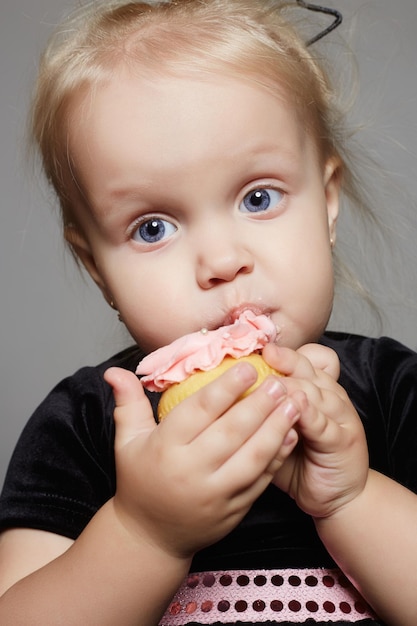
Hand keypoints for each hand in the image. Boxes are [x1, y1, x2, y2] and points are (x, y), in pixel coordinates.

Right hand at [104, 363, 299, 558]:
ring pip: (252, 458)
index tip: (248, 367)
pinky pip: (260, 482)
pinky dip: (278, 458)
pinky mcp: (233, 511)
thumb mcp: (127, 441)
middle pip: (231, 433)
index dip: (225, 388)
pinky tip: (292, 435)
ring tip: (294, 402)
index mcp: (165, 449)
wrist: (150, 538)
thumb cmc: (139, 481)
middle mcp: (191, 471)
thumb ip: (126, 403)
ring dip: (276, 429)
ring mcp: (215, 495)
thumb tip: (113, 370)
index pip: (199, 412)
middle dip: (259, 405)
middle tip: (280, 380)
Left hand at [262, 343, 368, 519]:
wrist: (336, 497)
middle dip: (287, 361)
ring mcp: (341, 417)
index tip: (259, 348)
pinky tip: (295, 409)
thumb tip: (221, 395)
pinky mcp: (344, 441)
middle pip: (309, 371)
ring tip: (272, 382)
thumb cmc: (298, 464)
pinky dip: (309, 415)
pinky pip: (324, 424)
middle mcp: (331, 397)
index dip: (283, 354)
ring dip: (295, 386)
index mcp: (316, 390)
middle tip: (266, 355)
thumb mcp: (274, 432)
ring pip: (316, 393)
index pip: (302, 362)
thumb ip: (260, 412)